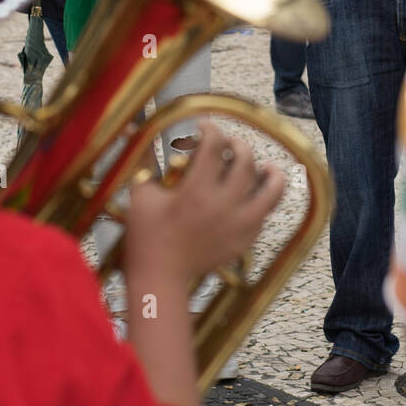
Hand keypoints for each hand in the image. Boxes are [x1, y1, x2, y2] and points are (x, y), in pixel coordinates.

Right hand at [125, 121, 284, 283]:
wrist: (160, 278)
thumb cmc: (146, 236)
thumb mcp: (141, 196)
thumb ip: (145, 164)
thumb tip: (134, 135)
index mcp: (197, 190)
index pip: (214, 146)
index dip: (211, 130)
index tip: (204, 127)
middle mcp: (223, 205)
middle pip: (245, 161)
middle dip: (238, 145)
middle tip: (229, 144)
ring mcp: (238, 225)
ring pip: (270, 192)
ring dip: (271, 175)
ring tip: (268, 167)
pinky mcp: (244, 241)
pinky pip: (263, 216)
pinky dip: (262, 202)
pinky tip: (255, 196)